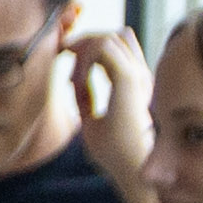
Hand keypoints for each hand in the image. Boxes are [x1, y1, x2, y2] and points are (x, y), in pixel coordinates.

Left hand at [63, 24, 155, 174]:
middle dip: (85, 40)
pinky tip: (76, 83)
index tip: (67, 65)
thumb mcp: (92, 119)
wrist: (130, 167)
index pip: (118, 45)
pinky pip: (104, 49)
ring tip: (72, 78)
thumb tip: (74, 81)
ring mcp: (137, 76)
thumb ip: (85, 97)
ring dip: (83, 49)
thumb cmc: (114, 151)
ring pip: (110, 37)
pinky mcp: (129, 80)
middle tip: (63, 56)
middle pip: (115, 34)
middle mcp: (139, 76)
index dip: (90, 46)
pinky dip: (84, 59)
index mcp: (134, 83)